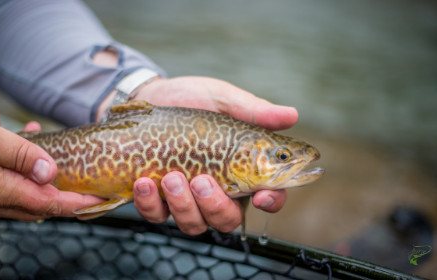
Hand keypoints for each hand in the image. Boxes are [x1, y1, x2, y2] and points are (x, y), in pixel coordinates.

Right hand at [0, 105, 102, 220]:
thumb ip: (19, 155)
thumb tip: (50, 172)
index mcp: (1, 190)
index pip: (51, 204)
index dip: (80, 203)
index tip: (101, 199)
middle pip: (41, 202)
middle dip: (66, 192)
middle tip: (88, 180)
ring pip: (23, 187)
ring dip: (38, 169)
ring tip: (43, 141)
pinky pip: (3, 177)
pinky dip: (14, 160)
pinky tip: (10, 133)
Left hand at [130, 76, 296, 234]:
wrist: (150, 95)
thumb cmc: (192, 98)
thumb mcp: (222, 99)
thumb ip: (253, 110)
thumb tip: (292, 115)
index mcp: (242, 168)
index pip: (268, 194)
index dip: (270, 201)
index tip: (261, 196)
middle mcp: (218, 189)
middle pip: (227, 219)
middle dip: (215, 207)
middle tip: (201, 181)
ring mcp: (186, 198)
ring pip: (193, 224)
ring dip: (183, 205)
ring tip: (170, 176)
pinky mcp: (158, 198)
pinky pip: (158, 216)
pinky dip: (151, 204)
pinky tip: (144, 182)